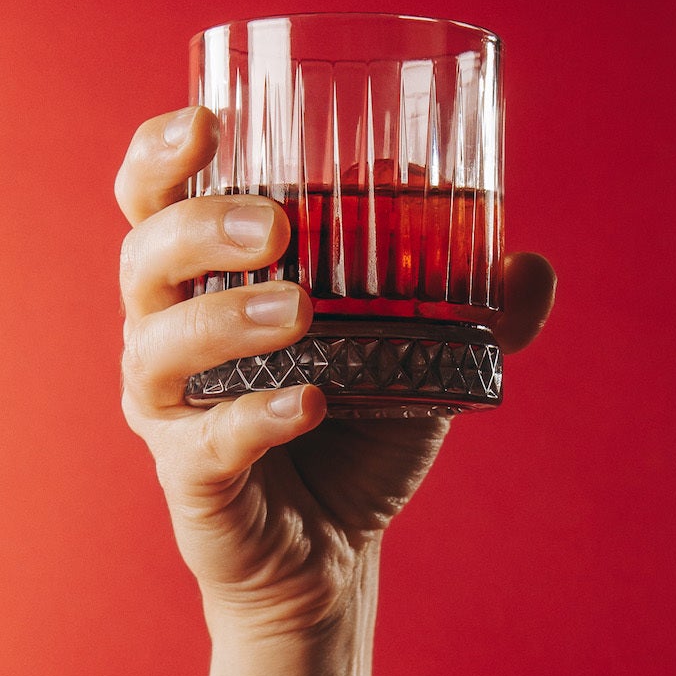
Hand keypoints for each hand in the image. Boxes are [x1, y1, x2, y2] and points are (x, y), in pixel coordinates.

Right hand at [117, 106, 555, 638]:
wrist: (328, 553)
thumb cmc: (351, 433)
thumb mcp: (415, 360)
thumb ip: (472, 313)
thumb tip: (533, 265)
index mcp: (205, 282)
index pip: (152, 199)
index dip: (161, 154)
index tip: (208, 123)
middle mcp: (167, 333)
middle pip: (143, 255)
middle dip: (199, 226)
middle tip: (275, 225)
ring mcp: (170, 407)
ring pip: (160, 344)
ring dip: (226, 317)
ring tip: (300, 312)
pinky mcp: (190, 474)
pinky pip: (210, 439)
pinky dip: (259, 416)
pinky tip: (311, 404)